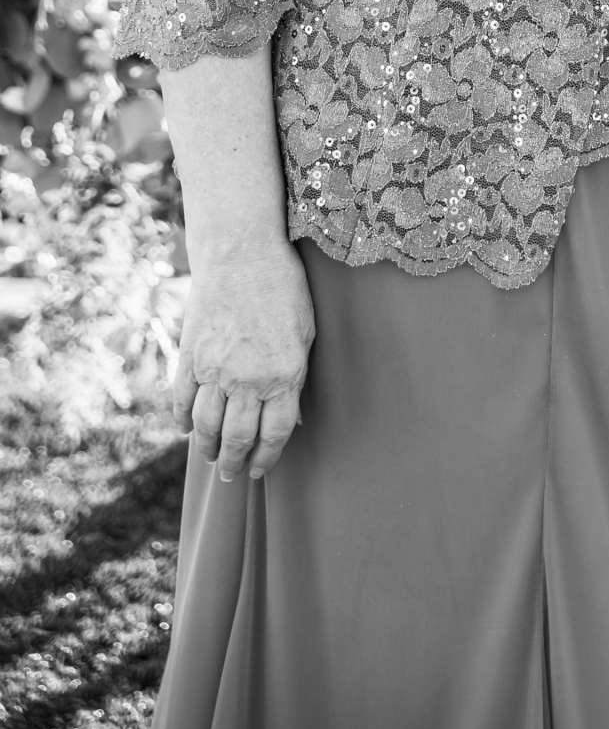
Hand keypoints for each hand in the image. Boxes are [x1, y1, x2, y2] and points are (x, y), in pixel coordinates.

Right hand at [172, 243, 314, 481]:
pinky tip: (185, 429)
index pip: (274, 434)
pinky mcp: (190, 356)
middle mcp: (248, 379)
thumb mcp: (306, 331)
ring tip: (210, 458)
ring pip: (207, 426)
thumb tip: (291, 416)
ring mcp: (215, 370)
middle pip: (237, 437)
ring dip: (207, 448)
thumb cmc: (283, 287)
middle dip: (233, 463)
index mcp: (284, 375)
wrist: (241, 253)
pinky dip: (182, 418)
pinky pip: (182, 399)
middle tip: (231, 475)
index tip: (259, 471)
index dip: (266, 459)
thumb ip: (296, 376)